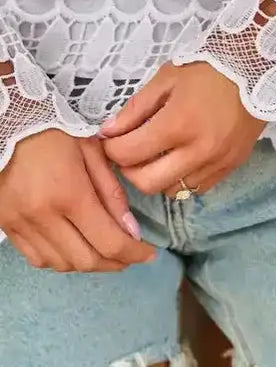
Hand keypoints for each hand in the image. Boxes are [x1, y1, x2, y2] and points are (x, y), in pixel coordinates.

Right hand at [0, 130, 155, 271]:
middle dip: (115, 262)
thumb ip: (112, 192)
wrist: (8, 124)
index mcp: (69, 194)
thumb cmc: (54, 132)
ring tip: (105, 250)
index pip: (109, 241)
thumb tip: (132, 229)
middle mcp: (43, 216)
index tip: (149, 253)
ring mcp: (22, 225)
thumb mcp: (92, 151)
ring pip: (62, 264)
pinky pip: (38, 258)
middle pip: (86, 260)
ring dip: (88, 263)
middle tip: (130, 253)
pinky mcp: (7, 226)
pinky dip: (61, 260)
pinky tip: (75, 246)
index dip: (134, 253)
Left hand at [102, 62, 265, 195]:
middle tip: (130, 150)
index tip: (111, 138)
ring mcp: (217, 162)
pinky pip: (197, 187)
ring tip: (156, 154)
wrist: (257, 69)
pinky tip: (181, 157)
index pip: (129, 153)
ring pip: (172, 190)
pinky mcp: (231, 166)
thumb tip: (108, 132)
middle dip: (129, 169)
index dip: (111, 148)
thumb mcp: (167, 79)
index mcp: (178, 124)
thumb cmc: (208, 68)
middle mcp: (198, 150)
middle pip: (146, 183)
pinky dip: (182, 177)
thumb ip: (135, 108)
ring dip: (157, 176)